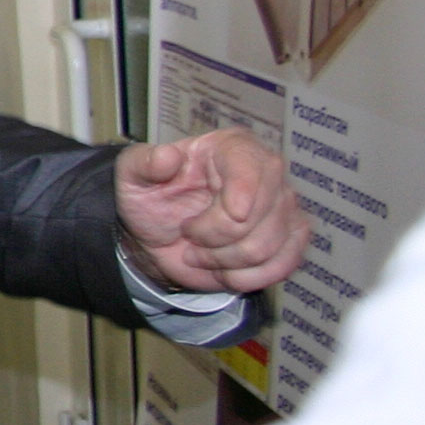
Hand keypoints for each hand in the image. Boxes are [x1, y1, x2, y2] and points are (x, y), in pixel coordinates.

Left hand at [115, 128, 309, 293]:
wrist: (162, 236)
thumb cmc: (151, 198)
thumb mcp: (133, 176)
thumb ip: (144, 163)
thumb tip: (167, 156)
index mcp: (232, 147)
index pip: (250, 168)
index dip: (241, 195)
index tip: (223, 217)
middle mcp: (267, 171)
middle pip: (256, 217)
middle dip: (212, 237)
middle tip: (188, 234)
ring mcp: (285, 205)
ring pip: (264, 247)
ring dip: (222, 260)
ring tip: (199, 251)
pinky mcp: (291, 237)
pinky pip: (283, 266)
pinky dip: (246, 277)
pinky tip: (224, 270)